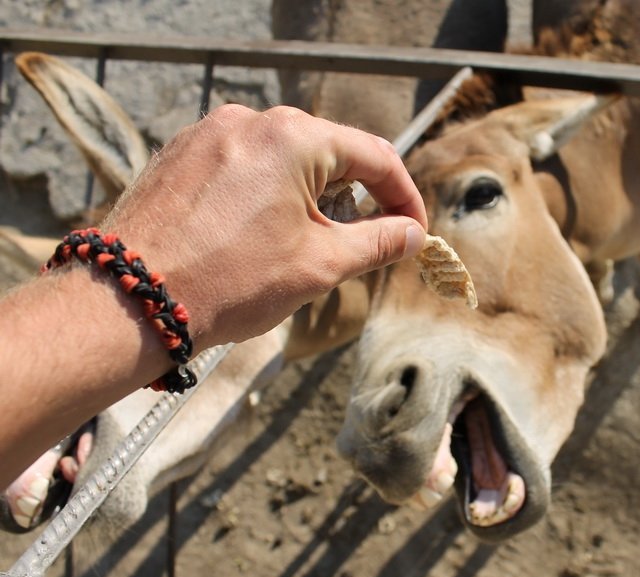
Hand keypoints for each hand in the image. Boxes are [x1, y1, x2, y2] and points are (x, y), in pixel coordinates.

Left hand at [102, 104, 427, 348]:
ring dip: (309, 200)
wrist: (131, 298)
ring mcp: (209, 133)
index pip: (375, 157)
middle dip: (354, 200)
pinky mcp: (180, 154)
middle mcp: (250, 121)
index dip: (404, 198)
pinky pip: (242, 166)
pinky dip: (265, 197)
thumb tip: (413, 235)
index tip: (415, 233)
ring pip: (283, 161)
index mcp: (294, 137)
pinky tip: (257, 239)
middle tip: (362, 247)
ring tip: (303, 249)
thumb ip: (378, 243)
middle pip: (328, 153)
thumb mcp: (321, 264)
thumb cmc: (230, 281)